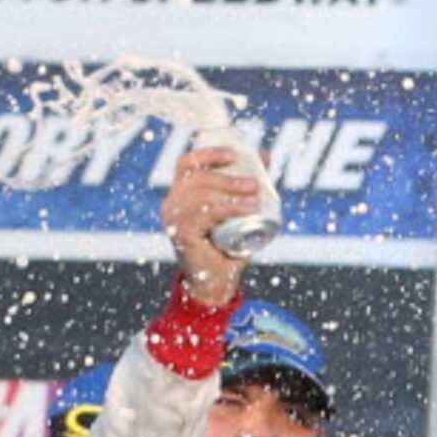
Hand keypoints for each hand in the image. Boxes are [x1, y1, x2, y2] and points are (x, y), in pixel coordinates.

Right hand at [160, 146, 260, 307]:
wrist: (216, 283)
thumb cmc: (226, 245)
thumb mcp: (237, 209)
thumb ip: (246, 183)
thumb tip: (264, 154)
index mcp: (180, 194)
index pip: (187, 163)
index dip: (208, 153)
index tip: (234, 154)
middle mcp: (171, 203)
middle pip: (196, 177)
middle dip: (228, 176)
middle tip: (255, 183)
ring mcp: (173, 219)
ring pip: (201, 194)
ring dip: (231, 192)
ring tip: (256, 197)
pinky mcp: (181, 234)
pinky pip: (205, 214)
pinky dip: (229, 208)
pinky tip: (247, 209)